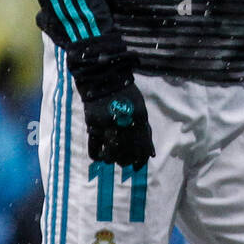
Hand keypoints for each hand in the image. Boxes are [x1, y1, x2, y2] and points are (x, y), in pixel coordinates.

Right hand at [68, 34, 154, 169]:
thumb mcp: (140, 109)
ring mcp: (107, 125)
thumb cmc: (126, 94)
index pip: (142, 146)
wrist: (104, 79)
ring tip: (114, 159)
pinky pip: (94, 148)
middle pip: (127, 152)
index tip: (139, 165)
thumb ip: (145, 131)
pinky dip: (98, 156)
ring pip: (111, 153)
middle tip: (126, 162)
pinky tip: (101, 156)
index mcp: (138, 117)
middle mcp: (123, 123)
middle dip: (128, 161)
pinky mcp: (92, 126)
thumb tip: (151, 153)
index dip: (141, 159)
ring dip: (114, 159)